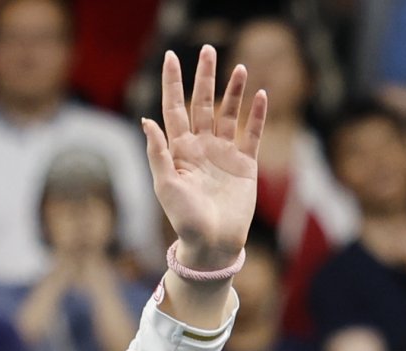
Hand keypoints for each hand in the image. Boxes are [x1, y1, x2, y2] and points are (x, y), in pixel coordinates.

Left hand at [142, 45, 268, 270]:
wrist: (212, 245)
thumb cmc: (184, 220)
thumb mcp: (166, 186)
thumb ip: (158, 152)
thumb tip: (146, 120)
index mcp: (179, 150)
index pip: (175, 108)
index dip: (172, 83)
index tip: (171, 57)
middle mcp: (201, 147)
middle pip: (203, 103)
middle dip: (205, 77)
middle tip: (207, 50)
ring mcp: (224, 154)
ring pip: (229, 114)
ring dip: (233, 91)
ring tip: (239, 68)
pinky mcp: (245, 165)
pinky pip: (252, 134)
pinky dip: (257, 115)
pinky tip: (259, 96)